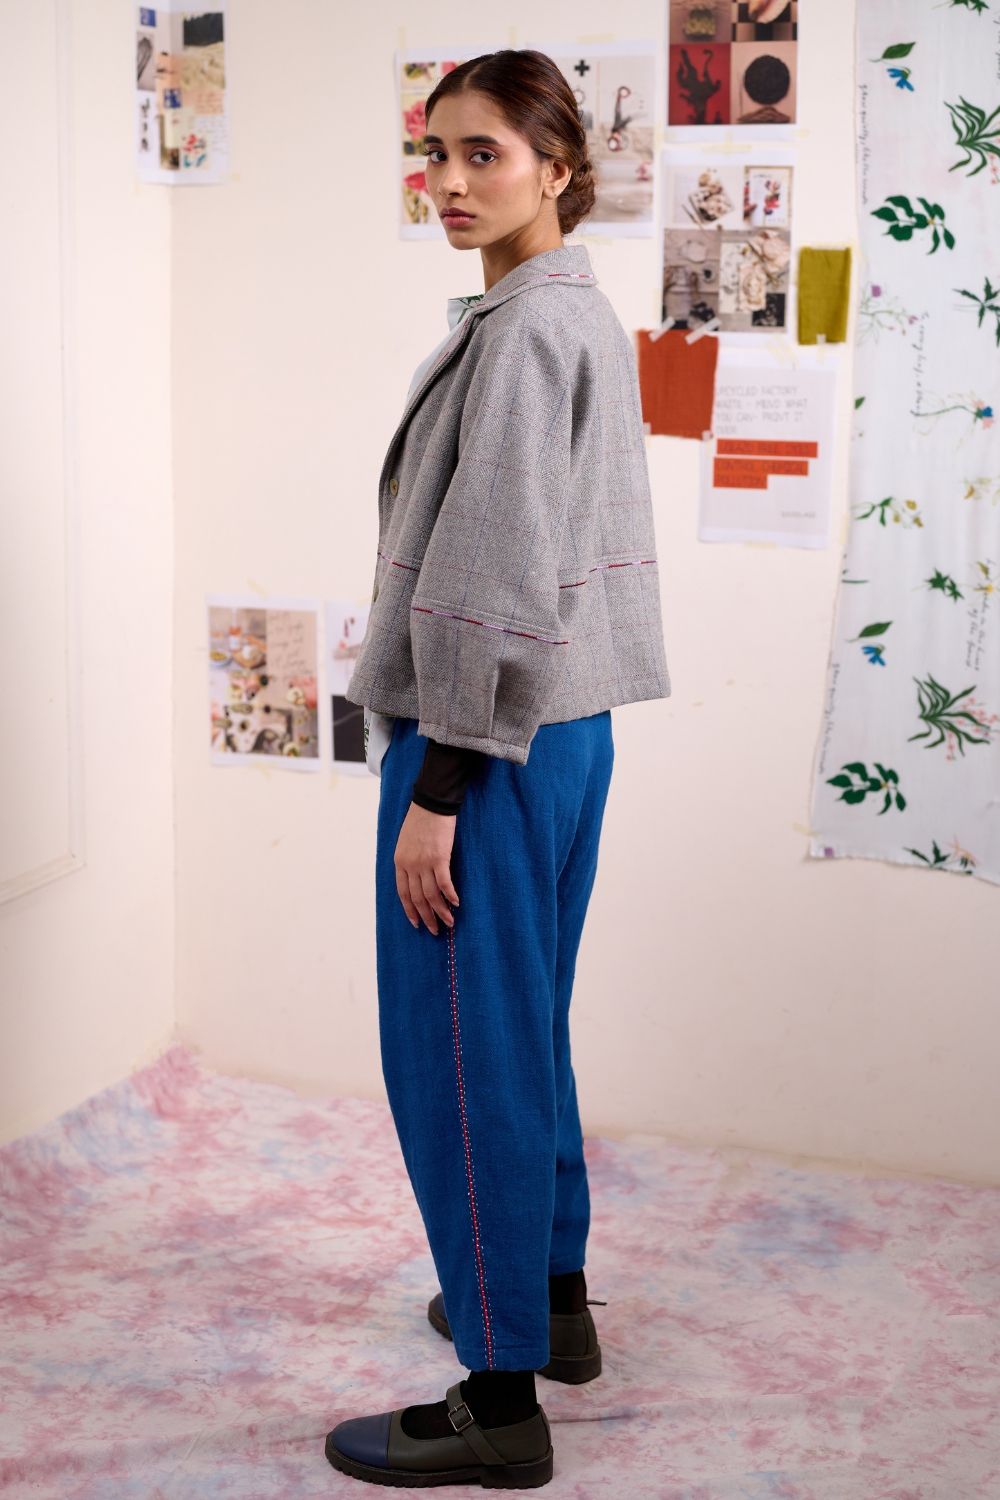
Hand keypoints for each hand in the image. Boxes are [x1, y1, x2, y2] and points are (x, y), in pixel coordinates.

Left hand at [394, 802, 459, 933]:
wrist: (431, 803)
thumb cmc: (421, 819)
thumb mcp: (406, 841)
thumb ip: (409, 859)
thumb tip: (416, 875)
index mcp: (400, 862)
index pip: (403, 893)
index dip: (410, 910)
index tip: (416, 923)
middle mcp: (410, 865)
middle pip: (417, 898)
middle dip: (427, 917)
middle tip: (435, 930)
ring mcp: (424, 862)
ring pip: (431, 895)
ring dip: (440, 911)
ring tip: (449, 922)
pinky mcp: (439, 858)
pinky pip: (444, 883)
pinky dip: (450, 895)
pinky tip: (456, 904)